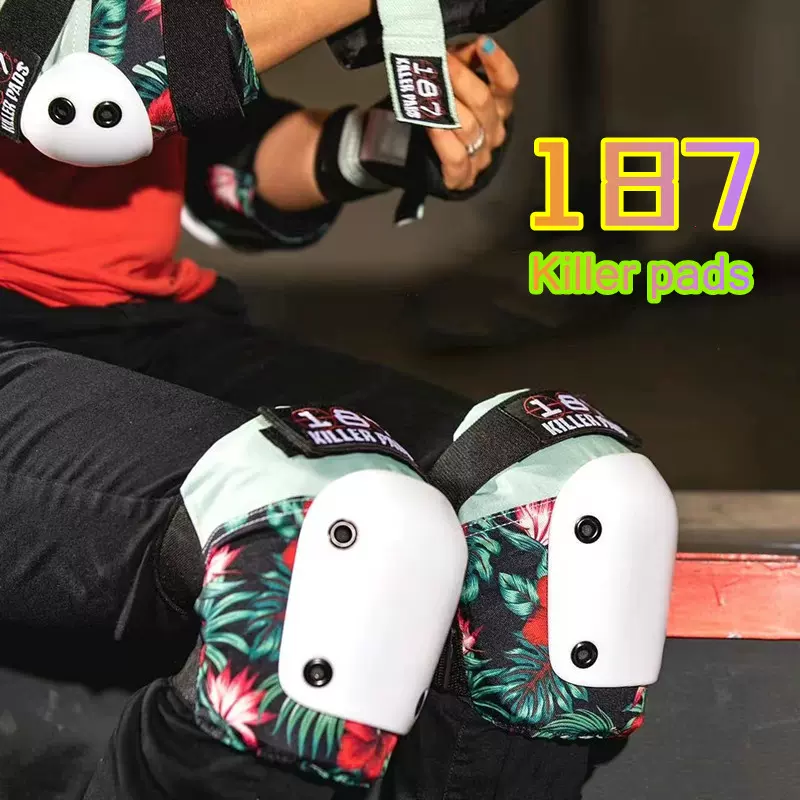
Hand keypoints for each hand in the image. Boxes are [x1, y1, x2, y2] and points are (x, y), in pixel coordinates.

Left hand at [428, 36, 518, 191]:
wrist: (428, 158)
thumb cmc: (445, 113)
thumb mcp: (454, 81)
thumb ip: (464, 61)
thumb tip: (468, 46)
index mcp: (498, 105)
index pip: (507, 83)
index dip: (497, 63)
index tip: (482, 43)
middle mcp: (494, 130)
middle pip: (484, 102)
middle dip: (460, 79)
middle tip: (440, 64)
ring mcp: (481, 155)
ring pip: (469, 128)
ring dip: (448, 108)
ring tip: (430, 92)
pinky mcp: (463, 177)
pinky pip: (456, 158)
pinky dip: (444, 141)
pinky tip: (432, 126)